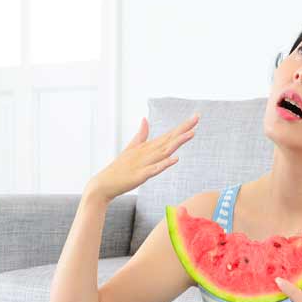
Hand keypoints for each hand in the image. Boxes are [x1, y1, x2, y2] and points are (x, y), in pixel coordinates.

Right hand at [84, 114, 198, 202]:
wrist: (104, 183)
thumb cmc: (119, 168)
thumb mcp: (131, 149)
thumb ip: (140, 135)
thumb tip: (145, 119)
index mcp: (147, 147)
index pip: (168, 135)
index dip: (182, 127)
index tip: (195, 118)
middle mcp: (147, 152)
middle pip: (169, 139)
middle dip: (183, 129)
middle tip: (197, 117)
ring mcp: (144, 163)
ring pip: (164, 151)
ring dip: (177, 142)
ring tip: (191, 134)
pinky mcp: (140, 175)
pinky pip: (155, 169)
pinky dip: (165, 164)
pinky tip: (175, 159)